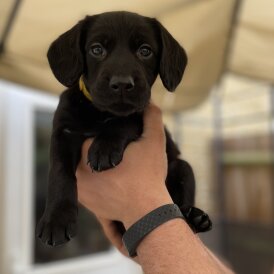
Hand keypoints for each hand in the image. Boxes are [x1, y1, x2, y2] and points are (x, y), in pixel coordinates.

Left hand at [76, 103, 171, 227]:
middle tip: (117, 155)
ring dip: (97, 165)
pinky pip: (87, 184)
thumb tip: (149, 101)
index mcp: (90, 152)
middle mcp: (79, 172)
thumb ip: (150, 118)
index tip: (115, 140)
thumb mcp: (154, 142)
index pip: (90, 136)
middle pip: (86, 152)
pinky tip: (111, 180)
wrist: (147, 212)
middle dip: (99, 150)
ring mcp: (81, 190)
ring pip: (86, 168)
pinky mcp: (85, 203)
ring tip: (115, 168)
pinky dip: (96, 181)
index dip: (103, 136)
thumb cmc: (149, 176)